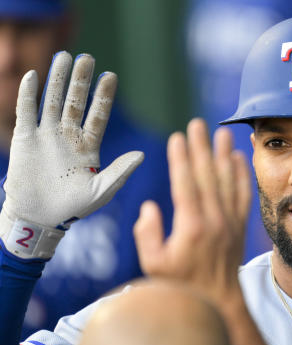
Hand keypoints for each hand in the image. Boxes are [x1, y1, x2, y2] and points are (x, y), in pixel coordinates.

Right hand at [0, 52, 142, 258]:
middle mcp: (69, 135)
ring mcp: (47, 135)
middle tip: (87, 57)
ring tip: (65, 56)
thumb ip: (120, 171)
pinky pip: (26, 112)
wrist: (39, 217)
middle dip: (82, 80)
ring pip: (53, 101)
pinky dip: (28, 94)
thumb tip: (143, 154)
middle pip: (76, 101)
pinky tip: (33, 76)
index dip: (104, 96)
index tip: (111, 76)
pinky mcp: (25, 138)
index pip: (99, 115)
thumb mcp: (102, 190)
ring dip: (58, 79)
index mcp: (89, 146)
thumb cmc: (73, 207)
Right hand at [133, 118, 250, 303]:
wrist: (219, 301)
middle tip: (197, 124)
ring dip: (224, 155)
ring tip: (222, 133)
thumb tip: (150, 206)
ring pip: (228, 181)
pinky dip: (241, 175)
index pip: (186, 184)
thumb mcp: (154, 264)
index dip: (181, 159)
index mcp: (192, 226)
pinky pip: (243, 195)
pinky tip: (239, 159)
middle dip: (201, 147)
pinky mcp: (240, 226)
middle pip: (207, 175)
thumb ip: (147, 234)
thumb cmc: (181, 286)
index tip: (178, 138)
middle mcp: (215, 220)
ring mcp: (230, 222)